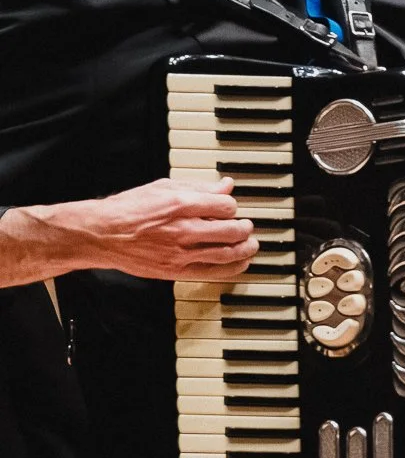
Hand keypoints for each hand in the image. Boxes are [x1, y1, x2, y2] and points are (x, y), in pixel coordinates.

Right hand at [52, 178, 256, 280]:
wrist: (101, 234)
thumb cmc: (128, 209)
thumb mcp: (163, 187)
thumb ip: (198, 187)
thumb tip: (226, 185)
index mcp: (180, 204)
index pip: (225, 205)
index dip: (232, 206)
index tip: (229, 208)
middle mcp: (182, 229)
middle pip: (231, 230)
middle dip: (245, 227)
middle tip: (247, 226)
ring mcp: (180, 252)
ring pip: (227, 253)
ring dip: (246, 248)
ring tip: (250, 244)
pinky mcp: (175, 270)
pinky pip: (213, 272)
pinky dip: (233, 268)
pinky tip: (241, 262)